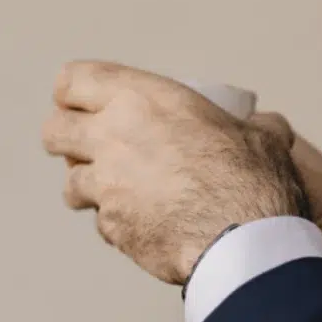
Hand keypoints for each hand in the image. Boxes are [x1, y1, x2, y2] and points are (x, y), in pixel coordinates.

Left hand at [42, 61, 304, 284]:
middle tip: (91, 144)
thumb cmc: (251, 179)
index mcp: (142, 100)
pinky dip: (117, 222)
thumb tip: (267, 127)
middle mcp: (113, 138)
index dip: (76, 91)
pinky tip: (147, 221)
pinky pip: (102, 223)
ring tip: (121, 189)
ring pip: (70, 183)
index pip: (74, 80)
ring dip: (91, 185)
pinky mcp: (112, 229)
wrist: (243, 240)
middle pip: (54, 130)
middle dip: (67, 137)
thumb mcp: (261, 134)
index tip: (85, 100)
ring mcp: (107, 187)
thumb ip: (253, 124)